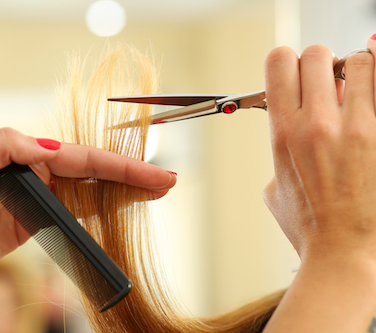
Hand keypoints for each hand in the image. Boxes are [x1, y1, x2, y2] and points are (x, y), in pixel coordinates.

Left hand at [0, 127, 175, 330]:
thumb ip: (4, 145)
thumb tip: (46, 144)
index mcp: (18, 154)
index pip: (78, 157)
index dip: (118, 164)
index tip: (150, 172)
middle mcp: (31, 171)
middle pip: (91, 170)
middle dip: (130, 174)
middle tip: (166, 181)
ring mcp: (36, 196)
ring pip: (88, 188)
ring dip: (121, 189)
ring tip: (154, 192)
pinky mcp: (35, 220)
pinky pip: (75, 209)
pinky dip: (101, 207)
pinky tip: (120, 206)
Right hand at [262, 38, 375, 331]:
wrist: (344, 254)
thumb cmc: (310, 227)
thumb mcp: (275, 188)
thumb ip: (280, 153)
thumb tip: (293, 128)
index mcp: (282, 133)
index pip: (278, 62)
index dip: (288, 63)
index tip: (298, 75)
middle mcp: (315, 124)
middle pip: (317, 54)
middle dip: (324, 65)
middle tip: (333, 85)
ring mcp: (356, 129)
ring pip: (361, 62)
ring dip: (360, 75)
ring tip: (362, 98)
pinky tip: (372, 108)